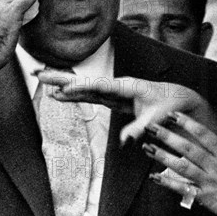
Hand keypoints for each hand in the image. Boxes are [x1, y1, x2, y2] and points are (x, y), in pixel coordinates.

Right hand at [35, 74, 212, 143]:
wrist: (177, 99)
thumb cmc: (169, 105)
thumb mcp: (157, 118)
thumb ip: (140, 128)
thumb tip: (124, 142)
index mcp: (126, 86)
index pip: (99, 86)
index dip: (81, 88)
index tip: (64, 89)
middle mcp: (115, 86)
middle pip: (84, 82)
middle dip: (61, 78)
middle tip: (39, 73)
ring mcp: (112, 92)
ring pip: (83, 88)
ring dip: (62, 85)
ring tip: (42, 80)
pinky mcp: (111, 99)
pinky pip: (89, 96)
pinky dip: (74, 95)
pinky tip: (60, 95)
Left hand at [145, 112, 216, 215]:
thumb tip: (211, 147)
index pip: (205, 134)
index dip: (187, 122)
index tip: (172, 114)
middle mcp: (216, 165)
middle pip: (188, 147)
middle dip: (168, 136)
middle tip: (152, 127)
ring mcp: (210, 181)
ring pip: (182, 165)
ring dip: (163, 155)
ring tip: (147, 147)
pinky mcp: (206, 197)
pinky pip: (183, 188)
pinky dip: (168, 182)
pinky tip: (154, 176)